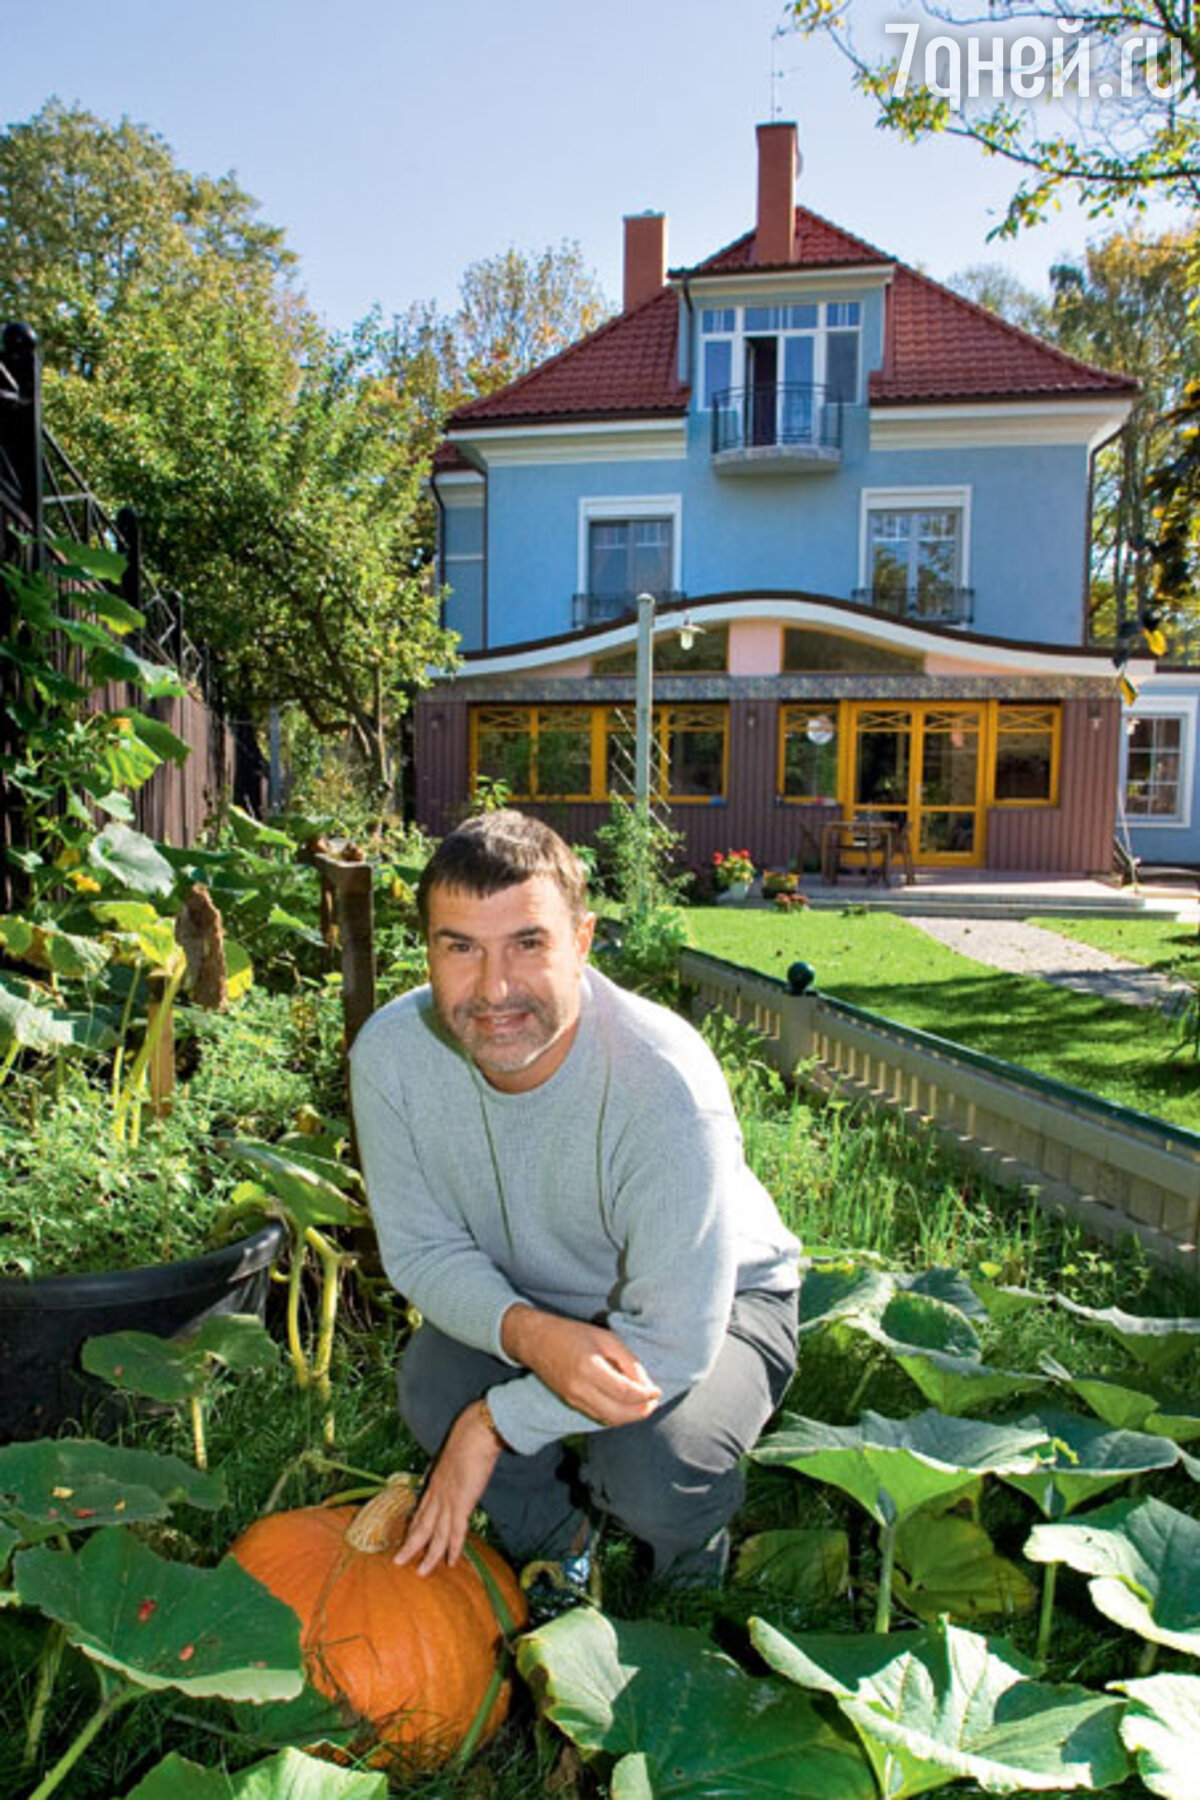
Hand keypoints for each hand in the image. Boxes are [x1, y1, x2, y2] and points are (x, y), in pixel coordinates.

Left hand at [393, 1399, 502, 1575]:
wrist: (476, 1432)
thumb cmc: (469, 1438)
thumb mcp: (457, 1455)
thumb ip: (456, 1468)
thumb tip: (462, 1471)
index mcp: (436, 1482)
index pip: (421, 1509)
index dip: (414, 1525)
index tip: (406, 1538)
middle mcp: (437, 1493)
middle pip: (421, 1525)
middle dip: (410, 1545)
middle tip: (399, 1562)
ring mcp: (447, 1499)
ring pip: (435, 1533)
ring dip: (428, 1555)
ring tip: (420, 1573)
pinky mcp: (461, 1503)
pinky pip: (456, 1531)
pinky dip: (453, 1548)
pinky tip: (450, 1562)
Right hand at [502, 1305, 661, 1426]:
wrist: (536, 1341)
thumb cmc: (572, 1333)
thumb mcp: (605, 1338)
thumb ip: (627, 1361)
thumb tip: (646, 1384)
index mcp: (589, 1368)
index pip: (624, 1392)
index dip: (645, 1395)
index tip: (657, 1391)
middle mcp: (580, 1389)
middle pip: (618, 1414)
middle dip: (641, 1412)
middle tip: (654, 1402)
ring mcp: (573, 1399)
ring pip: (609, 1419)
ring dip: (630, 1417)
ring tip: (644, 1405)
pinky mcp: (571, 1403)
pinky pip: (599, 1416)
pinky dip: (616, 1415)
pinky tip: (626, 1405)